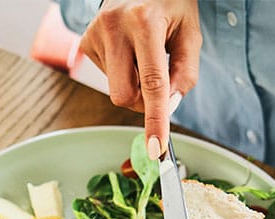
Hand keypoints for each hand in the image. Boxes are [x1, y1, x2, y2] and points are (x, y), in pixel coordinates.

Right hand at [78, 0, 200, 156]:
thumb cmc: (170, 3)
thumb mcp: (189, 31)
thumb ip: (184, 73)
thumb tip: (168, 108)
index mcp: (145, 22)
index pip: (152, 83)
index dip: (154, 120)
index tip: (156, 148)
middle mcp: (115, 27)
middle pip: (124, 95)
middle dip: (141, 101)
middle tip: (157, 82)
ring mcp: (96, 34)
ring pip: (115, 88)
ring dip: (133, 82)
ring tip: (141, 51)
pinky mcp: (85, 41)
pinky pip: (105, 76)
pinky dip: (121, 71)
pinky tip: (127, 48)